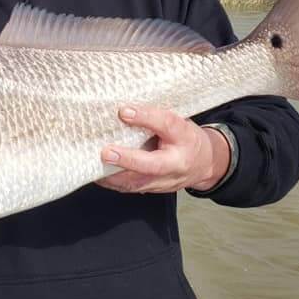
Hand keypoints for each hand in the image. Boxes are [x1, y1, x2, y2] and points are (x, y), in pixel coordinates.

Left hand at [97, 107, 229, 193]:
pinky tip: (97, 172)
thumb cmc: (186, 138)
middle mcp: (176, 163)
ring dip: (114, 175)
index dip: (146, 117)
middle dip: (128, 160)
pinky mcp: (153, 189)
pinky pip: (130, 188)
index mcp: (184, 137)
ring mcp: (164, 181)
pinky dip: (112, 181)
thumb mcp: (178, 120)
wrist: (203, 164)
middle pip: (152, 165)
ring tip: (95, 163)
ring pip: (137, 183)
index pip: (167, 124)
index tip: (124, 111)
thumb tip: (124, 109)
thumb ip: (155, 117)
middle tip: (106, 153)